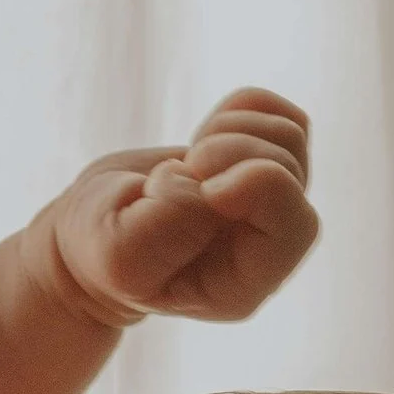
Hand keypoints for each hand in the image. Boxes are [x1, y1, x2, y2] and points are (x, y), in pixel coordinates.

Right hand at [26, 87, 316, 328]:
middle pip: (289, 171)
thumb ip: (165, 225)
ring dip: (230, 128)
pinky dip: (240, 109)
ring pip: (289, 136)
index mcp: (242, 284)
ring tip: (189, 157)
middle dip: (230, 150)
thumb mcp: (116, 253)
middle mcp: (268, 243)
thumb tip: (208, 181)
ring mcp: (269, 202)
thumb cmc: (103, 249)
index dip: (253, 184)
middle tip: (180, 167)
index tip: (195, 177)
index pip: (294, 225)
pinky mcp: (259, 161)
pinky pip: (279, 112)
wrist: (99, 228)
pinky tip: (203, 136)